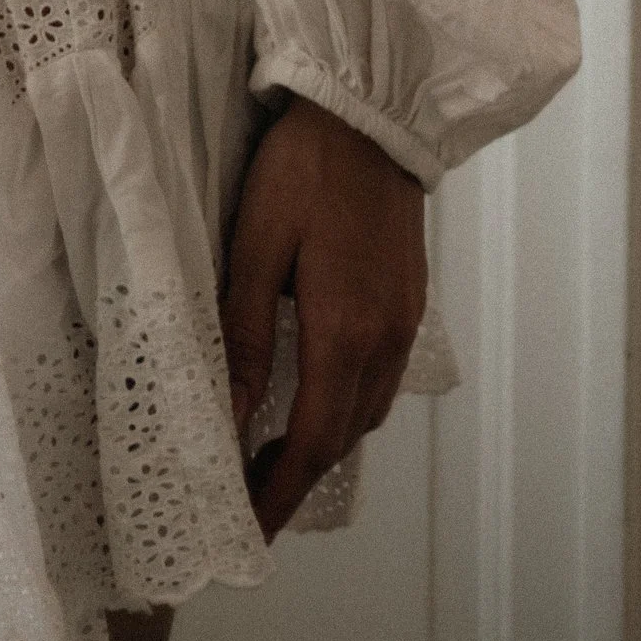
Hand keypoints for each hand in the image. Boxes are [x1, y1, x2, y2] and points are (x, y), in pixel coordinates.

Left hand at [220, 93, 426, 537]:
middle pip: (342, 436)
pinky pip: (381, 377)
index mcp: (344, 331)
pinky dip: (348, 404)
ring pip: (366, 410)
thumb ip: (245, 333)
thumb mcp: (256, 246)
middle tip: (251, 500)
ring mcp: (404, 321)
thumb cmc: (303, 169)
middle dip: (297, 477)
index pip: (312, 441)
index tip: (252, 528)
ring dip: (324, 442)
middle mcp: (384, 339)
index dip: (279, 490)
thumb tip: (231, 412)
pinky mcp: (409, 300)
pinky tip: (317, 394)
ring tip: (274, 455)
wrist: (367, 112)